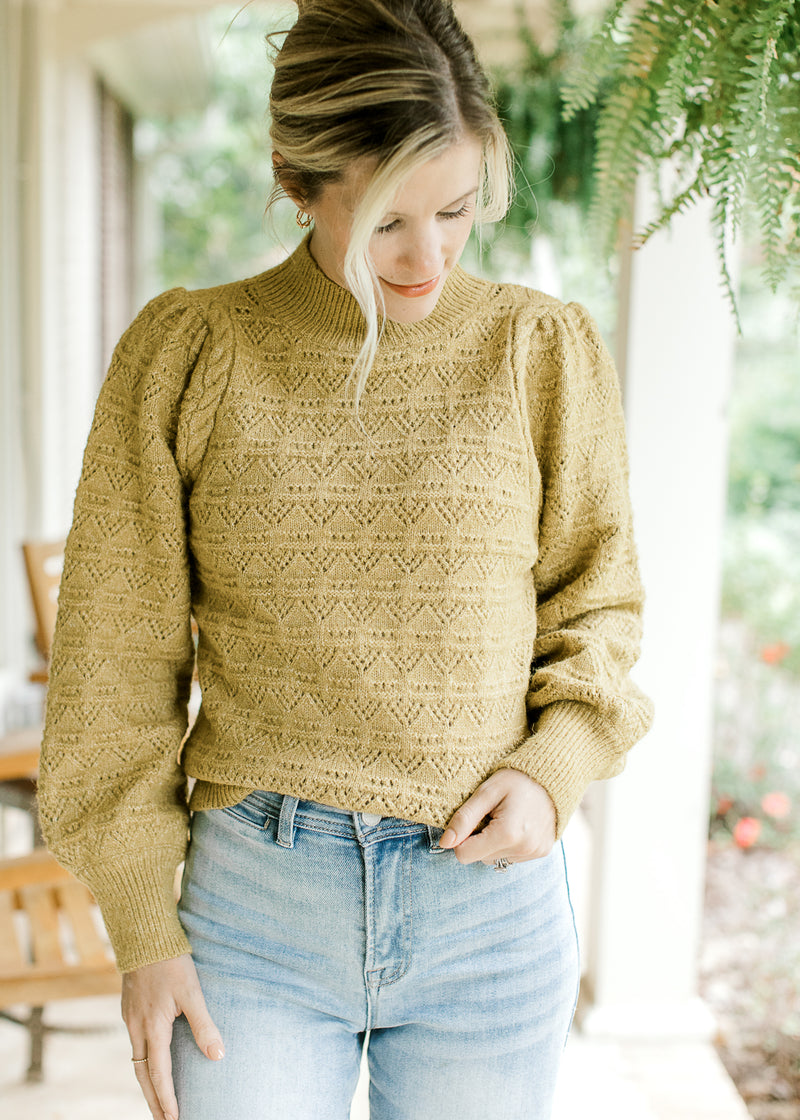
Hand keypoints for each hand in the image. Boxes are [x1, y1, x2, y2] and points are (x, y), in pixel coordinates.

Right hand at [122, 953, 223, 1119]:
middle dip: (153, 1100)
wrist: (144, 934)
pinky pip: (135, 1043)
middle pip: (142, 1074)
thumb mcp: (192, 992)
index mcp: (153, 1027)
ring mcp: (131, 1018)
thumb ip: (204, 1024)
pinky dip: (143, 1061)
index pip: (159, 1073)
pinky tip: (152, 1062)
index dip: (166, 1098)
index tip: (174, 1119)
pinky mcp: (130, 1008)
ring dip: (147, 1083)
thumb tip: (218, 1055)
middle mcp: (137, 1027)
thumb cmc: (170, 961)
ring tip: (157, 1101)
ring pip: (137, 1060)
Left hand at [439, 769, 555, 864]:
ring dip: (493, 842)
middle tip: (491, 814)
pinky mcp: (541, 853)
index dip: (462, 837)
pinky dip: (508, 844)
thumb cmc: (517, 778)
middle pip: (480, 858)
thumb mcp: (486, 792)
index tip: (473, 818)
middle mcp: (523, 849)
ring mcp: (534, 853)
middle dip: (478, 839)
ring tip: (505, 817)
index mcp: (507, 834)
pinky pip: (511, 857)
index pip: (464, 855)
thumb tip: (445, 842)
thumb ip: (464, 818)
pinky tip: (516, 824)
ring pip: (495, 859)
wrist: (553, 774)